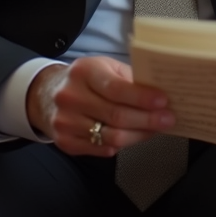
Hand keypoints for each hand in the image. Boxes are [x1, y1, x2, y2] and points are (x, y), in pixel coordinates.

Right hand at [25, 56, 176, 156]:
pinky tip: (132, 138)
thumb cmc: (87, 80)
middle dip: (147, 119)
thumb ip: (130, 79)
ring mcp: (65, 121)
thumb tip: (162, 94)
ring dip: (138, 135)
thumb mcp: (106, 68)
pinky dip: (120, 146)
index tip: (164, 102)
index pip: (117, 88)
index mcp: (84, 72)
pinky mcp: (64, 141)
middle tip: (168, 120)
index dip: (143, 98)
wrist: (47, 94)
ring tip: (154, 130)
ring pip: (111, 136)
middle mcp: (70, 96)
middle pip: (116, 115)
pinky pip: (99, 149)